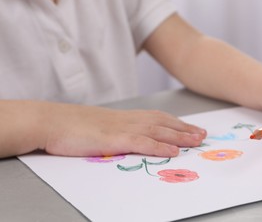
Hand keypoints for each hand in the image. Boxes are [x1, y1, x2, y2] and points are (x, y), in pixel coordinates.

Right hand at [0, 101, 205, 157]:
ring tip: (197, 141)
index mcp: (125, 117)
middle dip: (185, 129)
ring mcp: (122, 128)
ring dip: (180, 136)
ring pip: (158, 130)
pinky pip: (142, 142)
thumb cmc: (72, 125)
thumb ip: (117, 131)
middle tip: (203, 134)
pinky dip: (160, 146)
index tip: (191, 128)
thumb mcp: (100, 126)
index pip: (157, 118)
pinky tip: (173, 150)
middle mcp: (128, 119)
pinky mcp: (114, 139)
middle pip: (163, 123)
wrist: (51, 120)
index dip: (177, 123)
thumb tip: (130, 139)